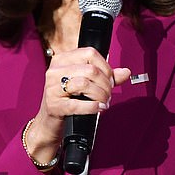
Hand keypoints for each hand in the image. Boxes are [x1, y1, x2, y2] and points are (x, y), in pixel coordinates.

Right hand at [24, 47, 130, 162]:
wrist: (49, 121)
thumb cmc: (67, 99)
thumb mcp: (85, 83)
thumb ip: (105, 76)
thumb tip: (126, 72)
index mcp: (62, 59)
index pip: (90, 53)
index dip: (105, 67)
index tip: (110, 79)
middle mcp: (55, 71)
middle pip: (90, 70)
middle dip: (105, 84)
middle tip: (108, 94)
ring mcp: (52, 88)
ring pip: (85, 84)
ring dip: (101, 95)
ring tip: (104, 102)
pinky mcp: (53, 105)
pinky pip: (78, 104)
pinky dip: (93, 107)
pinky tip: (99, 108)